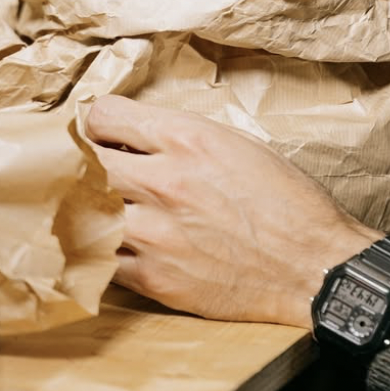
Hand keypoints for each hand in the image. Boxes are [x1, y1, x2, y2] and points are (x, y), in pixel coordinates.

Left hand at [85, 95, 375, 326]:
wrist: (313, 266)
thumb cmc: (285, 201)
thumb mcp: (236, 143)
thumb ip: (180, 136)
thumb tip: (136, 135)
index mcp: (186, 138)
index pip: (103, 114)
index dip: (94, 121)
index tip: (96, 131)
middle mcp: (163, 180)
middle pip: (83, 160)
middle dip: (77, 161)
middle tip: (79, 168)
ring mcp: (154, 232)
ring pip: (82, 211)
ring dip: (82, 208)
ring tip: (88, 208)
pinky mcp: (154, 277)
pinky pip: (99, 260)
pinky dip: (97, 252)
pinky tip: (104, 247)